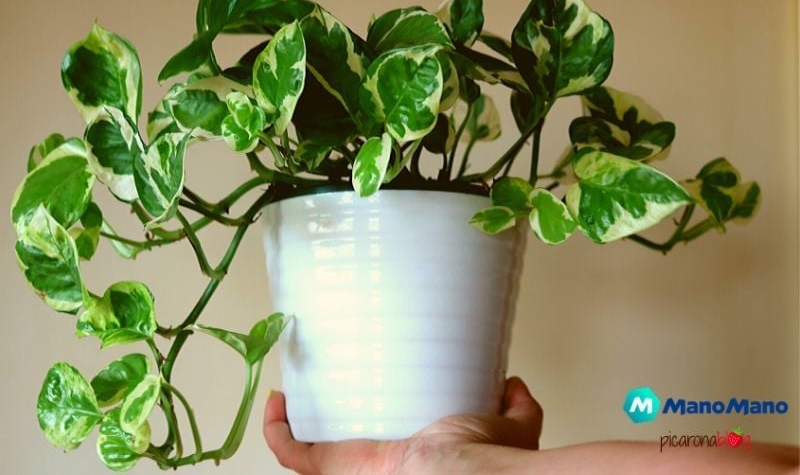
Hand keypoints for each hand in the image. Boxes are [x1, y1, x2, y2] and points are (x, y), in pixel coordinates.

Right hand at [264, 377, 542, 473]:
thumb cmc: (483, 461)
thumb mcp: (509, 427)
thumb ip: (519, 408)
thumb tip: (515, 384)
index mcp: (413, 463)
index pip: (383, 451)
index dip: (368, 426)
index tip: (360, 393)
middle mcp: (378, 472)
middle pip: (341, 453)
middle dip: (327, 424)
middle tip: (321, 387)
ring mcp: (350, 472)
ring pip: (309, 455)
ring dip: (293, 424)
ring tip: (293, 390)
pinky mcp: (329, 466)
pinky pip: (290, 452)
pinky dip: (276, 429)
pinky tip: (277, 400)